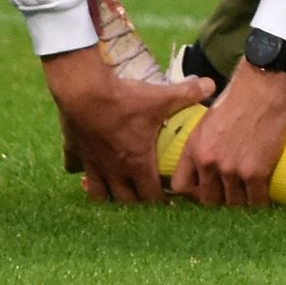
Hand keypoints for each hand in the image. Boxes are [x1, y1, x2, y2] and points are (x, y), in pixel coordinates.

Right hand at [43, 46, 215, 202]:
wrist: (83, 91)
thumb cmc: (125, 99)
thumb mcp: (162, 97)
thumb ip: (189, 93)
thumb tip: (212, 84)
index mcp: (137, 163)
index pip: (151, 196)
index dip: (162, 199)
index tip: (170, 197)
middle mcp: (114, 169)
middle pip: (126, 200)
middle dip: (137, 200)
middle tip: (147, 194)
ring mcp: (91, 163)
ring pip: (98, 192)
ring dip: (108, 194)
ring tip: (117, 190)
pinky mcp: (74, 151)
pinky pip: (75, 169)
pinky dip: (81, 171)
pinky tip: (87, 166)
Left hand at [169, 64, 285, 207]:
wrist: (263, 87)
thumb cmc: (238, 97)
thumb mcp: (207, 121)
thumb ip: (204, 144)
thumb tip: (210, 159)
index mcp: (194, 149)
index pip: (181, 186)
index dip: (193, 192)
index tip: (206, 188)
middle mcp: (208, 163)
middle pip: (209, 200)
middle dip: (221, 198)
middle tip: (232, 194)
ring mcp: (231, 170)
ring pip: (233, 203)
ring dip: (242, 202)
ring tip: (250, 197)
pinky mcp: (255, 172)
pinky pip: (256, 200)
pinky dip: (261, 202)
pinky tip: (265, 198)